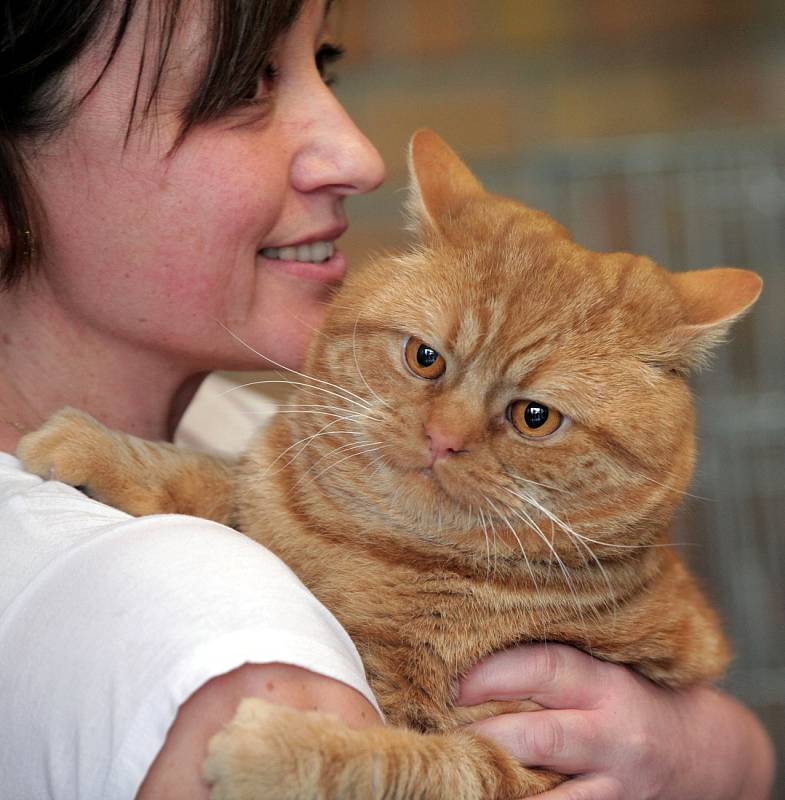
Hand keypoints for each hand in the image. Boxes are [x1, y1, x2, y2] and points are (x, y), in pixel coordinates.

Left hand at [457, 644, 773, 799]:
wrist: (706, 755)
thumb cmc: (636, 699)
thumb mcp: (605, 670)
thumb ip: (555, 668)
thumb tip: (475, 656)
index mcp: (605, 683)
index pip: (544, 668)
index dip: (493, 673)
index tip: (451, 680)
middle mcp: (612, 734)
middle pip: (538, 736)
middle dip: (483, 735)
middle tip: (439, 728)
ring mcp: (615, 786)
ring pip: (546, 797)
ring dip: (497, 785)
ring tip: (455, 773)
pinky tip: (490, 796)